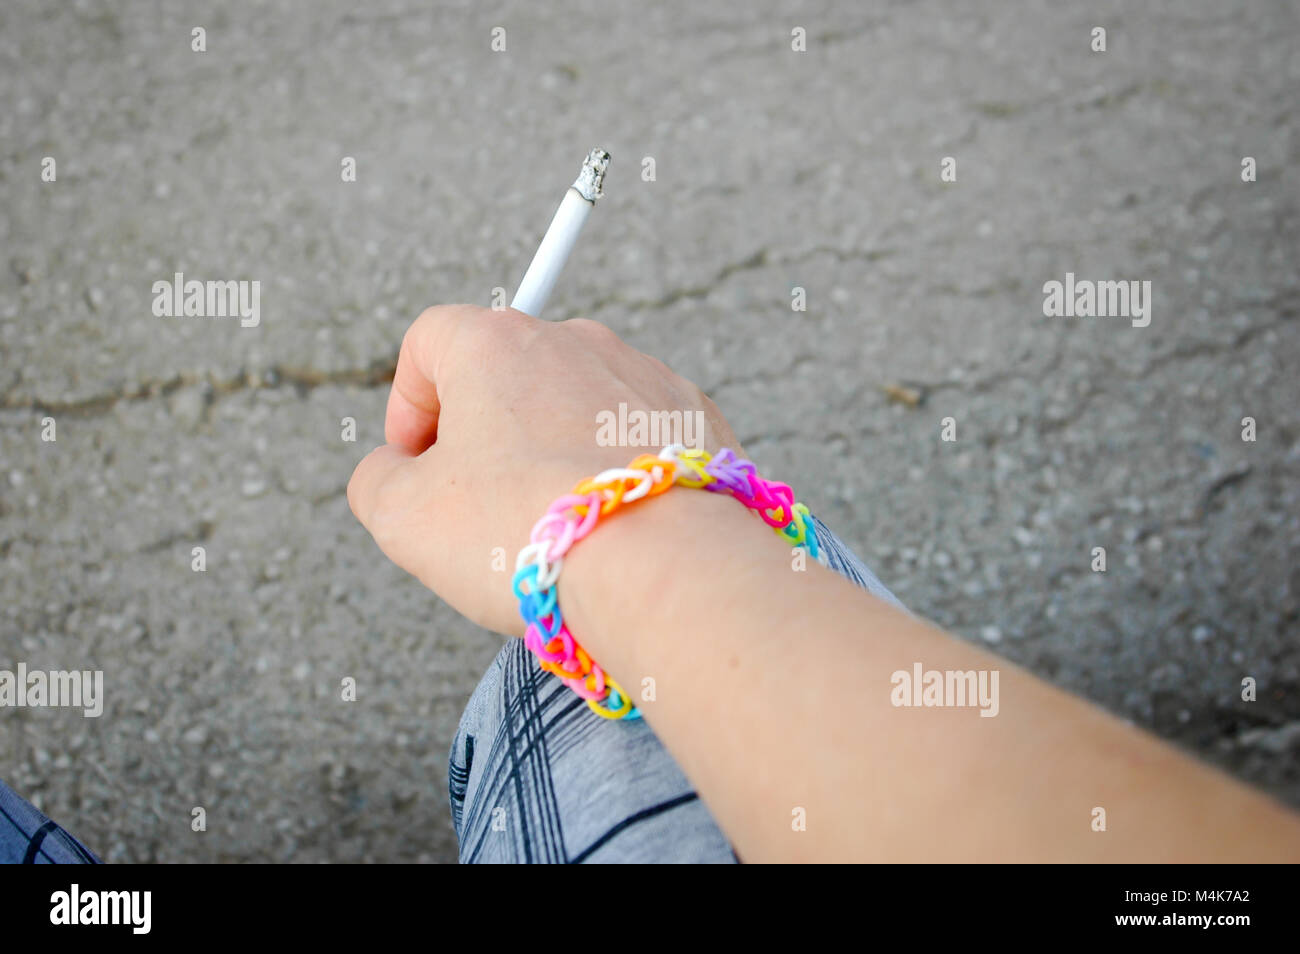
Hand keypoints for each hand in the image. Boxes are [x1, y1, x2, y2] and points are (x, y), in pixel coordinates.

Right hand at [347, 304, 741, 636]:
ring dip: (553, 453)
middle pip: (507, 375)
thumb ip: (377, 481)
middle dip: (484, 436)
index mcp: (495, 343)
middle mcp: (575, 340)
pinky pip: (638, 436)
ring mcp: (643, 374)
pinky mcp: (695, 417)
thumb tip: (391, 470)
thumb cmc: (526, 532)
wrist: (663, 567)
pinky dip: (616, 471)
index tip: (414, 463)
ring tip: (551, 526)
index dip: (408, 403)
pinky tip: (611, 526)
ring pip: (576, 406)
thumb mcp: (404, 518)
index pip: (429, 341)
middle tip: (478, 507)